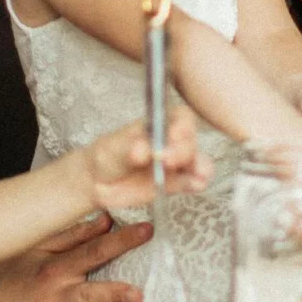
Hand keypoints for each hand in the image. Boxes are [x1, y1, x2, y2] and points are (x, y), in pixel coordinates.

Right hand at [0, 214, 151, 301]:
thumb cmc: (13, 271)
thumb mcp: (39, 247)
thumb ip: (75, 235)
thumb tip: (107, 219)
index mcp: (55, 269)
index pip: (94, 251)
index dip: (122, 240)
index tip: (147, 230)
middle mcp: (55, 298)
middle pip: (90, 294)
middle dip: (114, 293)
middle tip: (138, 294)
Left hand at [81, 106, 211, 208]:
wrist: (101, 181)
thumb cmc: (109, 154)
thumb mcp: (115, 147)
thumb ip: (131, 147)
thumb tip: (145, 149)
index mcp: (161, 123)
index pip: (181, 117)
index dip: (183, 125)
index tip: (174, 136)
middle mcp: (173, 141)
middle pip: (190, 140)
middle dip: (182, 150)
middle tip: (166, 161)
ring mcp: (177, 163)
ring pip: (199, 161)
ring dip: (199, 167)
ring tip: (195, 175)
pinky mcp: (177, 183)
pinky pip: (194, 182)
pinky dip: (198, 183)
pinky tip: (195, 184)